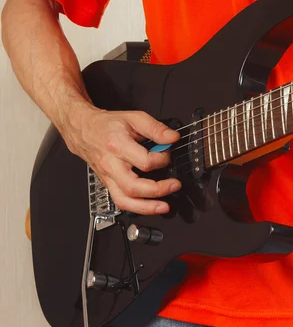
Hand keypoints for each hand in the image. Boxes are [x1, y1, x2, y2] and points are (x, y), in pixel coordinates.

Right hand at [61, 107, 180, 214]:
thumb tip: (173, 138)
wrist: (84, 130)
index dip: (162, 159)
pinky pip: (120, 201)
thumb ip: (156, 128)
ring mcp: (108, 177)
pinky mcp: (107, 184)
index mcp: (118, 146)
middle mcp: (111, 165)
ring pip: (124, 200)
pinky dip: (136, 208)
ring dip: (146, 207)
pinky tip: (150, 207)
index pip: (144, 161)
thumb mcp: (134, 118)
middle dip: (157, 190)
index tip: (167, 153)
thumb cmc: (108, 125)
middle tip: (174, 185)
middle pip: (133, 187)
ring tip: (164, 207)